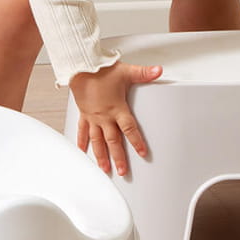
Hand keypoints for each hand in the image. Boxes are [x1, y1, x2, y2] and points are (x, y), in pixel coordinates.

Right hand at [70, 59, 163, 176]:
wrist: (81, 68)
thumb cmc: (102, 71)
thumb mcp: (126, 72)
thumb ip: (144, 73)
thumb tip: (158, 71)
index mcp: (116, 108)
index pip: (129, 128)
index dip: (136, 141)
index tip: (142, 153)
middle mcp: (104, 116)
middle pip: (112, 141)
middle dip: (118, 157)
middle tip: (122, 171)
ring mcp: (93, 117)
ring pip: (97, 141)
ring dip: (101, 156)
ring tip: (104, 168)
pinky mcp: (84, 114)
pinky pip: (82, 131)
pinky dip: (82, 141)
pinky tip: (83, 151)